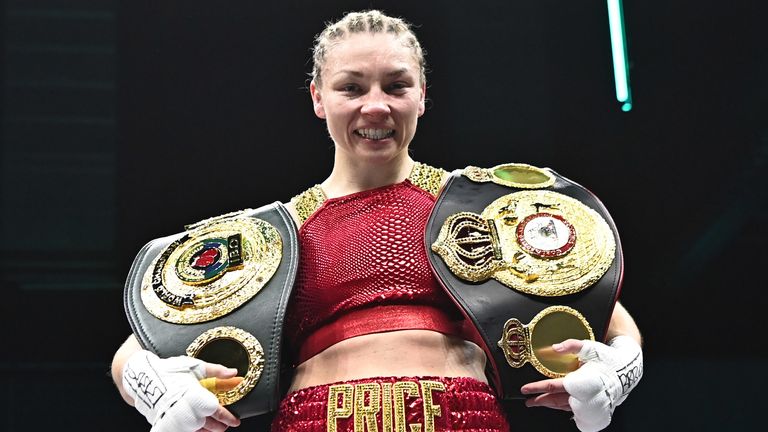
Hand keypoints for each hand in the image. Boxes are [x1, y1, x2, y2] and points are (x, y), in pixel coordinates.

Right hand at [121, 350, 241, 431]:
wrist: (144, 378)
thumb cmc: (170, 370)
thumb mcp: (195, 366)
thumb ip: (216, 370)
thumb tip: (234, 373)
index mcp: (195, 396)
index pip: (216, 411)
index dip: (227, 417)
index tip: (235, 421)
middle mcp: (186, 410)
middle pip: (208, 424)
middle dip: (219, 425)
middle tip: (226, 424)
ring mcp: (175, 419)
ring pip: (197, 430)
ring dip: (207, 429)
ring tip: (214, 427)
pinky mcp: (167, 423)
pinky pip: (184, 431)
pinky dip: (194, 430)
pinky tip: (198, 427)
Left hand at [521, 336, 642, 431]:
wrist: (627, 370)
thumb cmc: (608, 358)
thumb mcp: (590, 347)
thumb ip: (571, 345)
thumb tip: (554, 347)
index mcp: (580, 380)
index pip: (553, 386)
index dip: (537, 388)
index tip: (525, 389)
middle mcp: (583, 395)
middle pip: (556, 400)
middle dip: (540, 401)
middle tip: (528, 401)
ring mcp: (589, 402)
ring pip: (564, 406)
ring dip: (550, 405)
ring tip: (538, 403)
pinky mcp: (594, 407)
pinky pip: (574, 410)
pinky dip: (563, 409)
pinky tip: (557, 406)